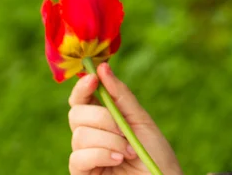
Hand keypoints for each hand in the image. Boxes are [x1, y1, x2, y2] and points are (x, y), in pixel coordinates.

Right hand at [68, 62, 182, 174]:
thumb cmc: (154, 153)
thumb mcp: (140, 119)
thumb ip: (120, 96)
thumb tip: (103, 67)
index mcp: (103, 119)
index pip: (82, 99)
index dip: (83, 86)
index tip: (94, 79)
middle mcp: (91, 135)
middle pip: (77, 113)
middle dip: (102, 117)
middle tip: (124, 128)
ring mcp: (85, 155)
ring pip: (79, 135)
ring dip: (109, 140)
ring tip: (129, 150)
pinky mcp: (82, 174)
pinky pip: (78, 157)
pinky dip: (102, 154)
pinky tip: (118, 159)